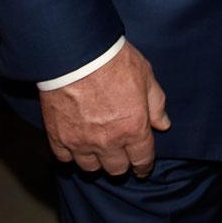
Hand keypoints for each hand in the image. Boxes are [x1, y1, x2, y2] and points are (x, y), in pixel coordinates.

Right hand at [39, 41, 169, 176]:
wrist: (77, 53)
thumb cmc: (114, 60)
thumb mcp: (145, 75)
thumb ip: (156, 103)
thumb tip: (163, 124)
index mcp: (133, 127)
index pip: (142, 159)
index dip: (144, 166)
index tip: (142, 167)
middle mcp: (108, 141)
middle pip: (116, 169)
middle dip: (121, 163)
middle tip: (121, 155)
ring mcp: (81, 141)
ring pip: (90, 168)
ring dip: (96, 160)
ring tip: (98, 149)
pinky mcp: (58, 136)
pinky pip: (64, 158)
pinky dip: (71, 154)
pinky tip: (75, 143)